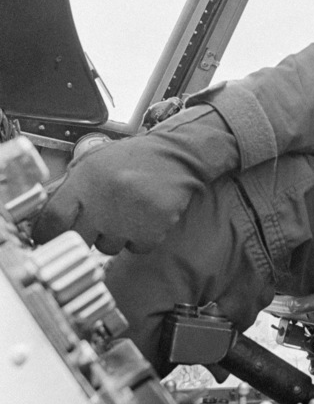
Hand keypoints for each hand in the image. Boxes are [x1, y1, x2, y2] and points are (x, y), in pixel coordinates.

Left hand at [32, 105, 238, 253]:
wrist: (178, 155)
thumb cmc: (133, 159)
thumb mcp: (95, 162)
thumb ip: (70, 187)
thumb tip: (44, 217)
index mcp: (85, 179)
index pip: (52, 219)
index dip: (46, 232)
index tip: (48, 236)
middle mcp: (105, 199)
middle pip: (77, 239)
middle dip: (82, 235)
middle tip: (92, 224)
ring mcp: (129, 217)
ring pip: (106, 248)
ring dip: (112, 237)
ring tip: (125, 213)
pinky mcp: (153, 229)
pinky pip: (135, 248)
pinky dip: (138, 238)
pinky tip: (144, 218)